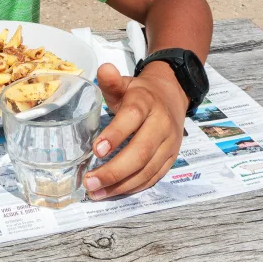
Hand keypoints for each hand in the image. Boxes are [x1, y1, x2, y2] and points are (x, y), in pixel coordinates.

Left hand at [83, 62, 188, 199]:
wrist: (172, 97)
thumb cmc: (140, 94)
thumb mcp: (125, 84)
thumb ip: (111, 81)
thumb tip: (103, 69)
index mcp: (146, 103)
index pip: (131, 118)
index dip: (115, 135)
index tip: (95, 151)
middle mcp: (161, 124)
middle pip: (140, 152)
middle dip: (114, 171)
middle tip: (90, 181)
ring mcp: (169, 144)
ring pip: (147, 170)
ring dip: (121, 185)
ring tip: (96, 192)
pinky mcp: (171, 158)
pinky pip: (153, 178)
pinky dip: (133, 188)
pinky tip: (113, 192)